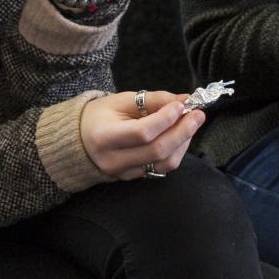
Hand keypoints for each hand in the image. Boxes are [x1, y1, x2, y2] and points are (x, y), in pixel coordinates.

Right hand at [80, 90, 204, 180]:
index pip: (143, 132)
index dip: (166, 119)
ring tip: (190, 123)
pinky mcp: (133, 178)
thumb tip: (184, 100)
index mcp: (104, 137)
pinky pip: (160, 168)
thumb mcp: (122, 100)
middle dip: (183, 131)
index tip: (182, 104)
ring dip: (183, 142)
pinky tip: (179, 135)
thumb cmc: (100, 115)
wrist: (80, 140)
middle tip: (198, 114)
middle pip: (157, 151)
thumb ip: (154, 100)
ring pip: (163, 163)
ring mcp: (123, 173)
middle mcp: (113, 160)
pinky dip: (176, 151)